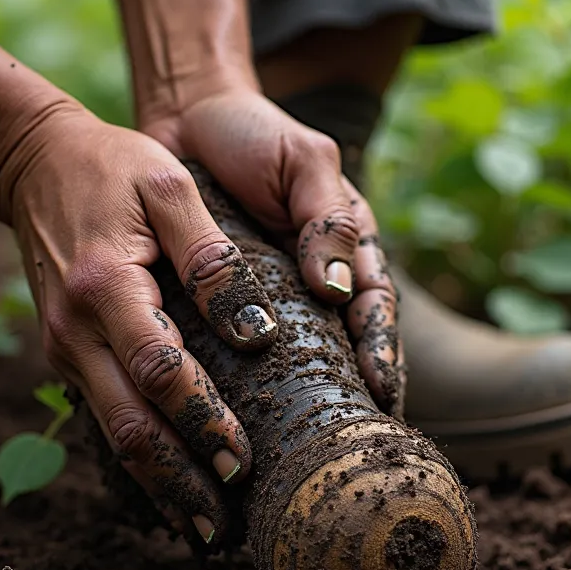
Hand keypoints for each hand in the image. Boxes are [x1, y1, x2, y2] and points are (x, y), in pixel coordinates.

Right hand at [0, 101, 278, 544]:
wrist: (34, 163)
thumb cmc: (113, 169)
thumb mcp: (169, 188)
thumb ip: (212, 258)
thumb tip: (256, 335)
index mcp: (105, 288)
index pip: (159, 372)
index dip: (201, 421)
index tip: (243, 461)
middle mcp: (74, 331)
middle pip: (128, 426)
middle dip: (179, 480)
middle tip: (224, 528)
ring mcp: (63, 348)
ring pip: (111, 433)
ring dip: (156, 484)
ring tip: (200, 529)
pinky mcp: (65, 353)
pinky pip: (101, 417)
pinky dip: (134, 458)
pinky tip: (165, 487)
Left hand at [143, 86, 403, 417]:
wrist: (187, 121)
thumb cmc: (255, 136)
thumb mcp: (304, 163)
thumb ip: (326, 217)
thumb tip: (336, 289)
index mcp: (344, 250)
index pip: (373, 311)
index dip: (382, 352)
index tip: (383, 391)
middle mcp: (311, 283)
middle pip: (343, 349)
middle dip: (351, 395)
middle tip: (351, 442)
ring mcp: (267, 299)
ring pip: (292, 360)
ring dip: (299, 401)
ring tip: (296, 448)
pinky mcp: (220, 307)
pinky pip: (235, 352)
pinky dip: (241, 385)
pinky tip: (237, 418)